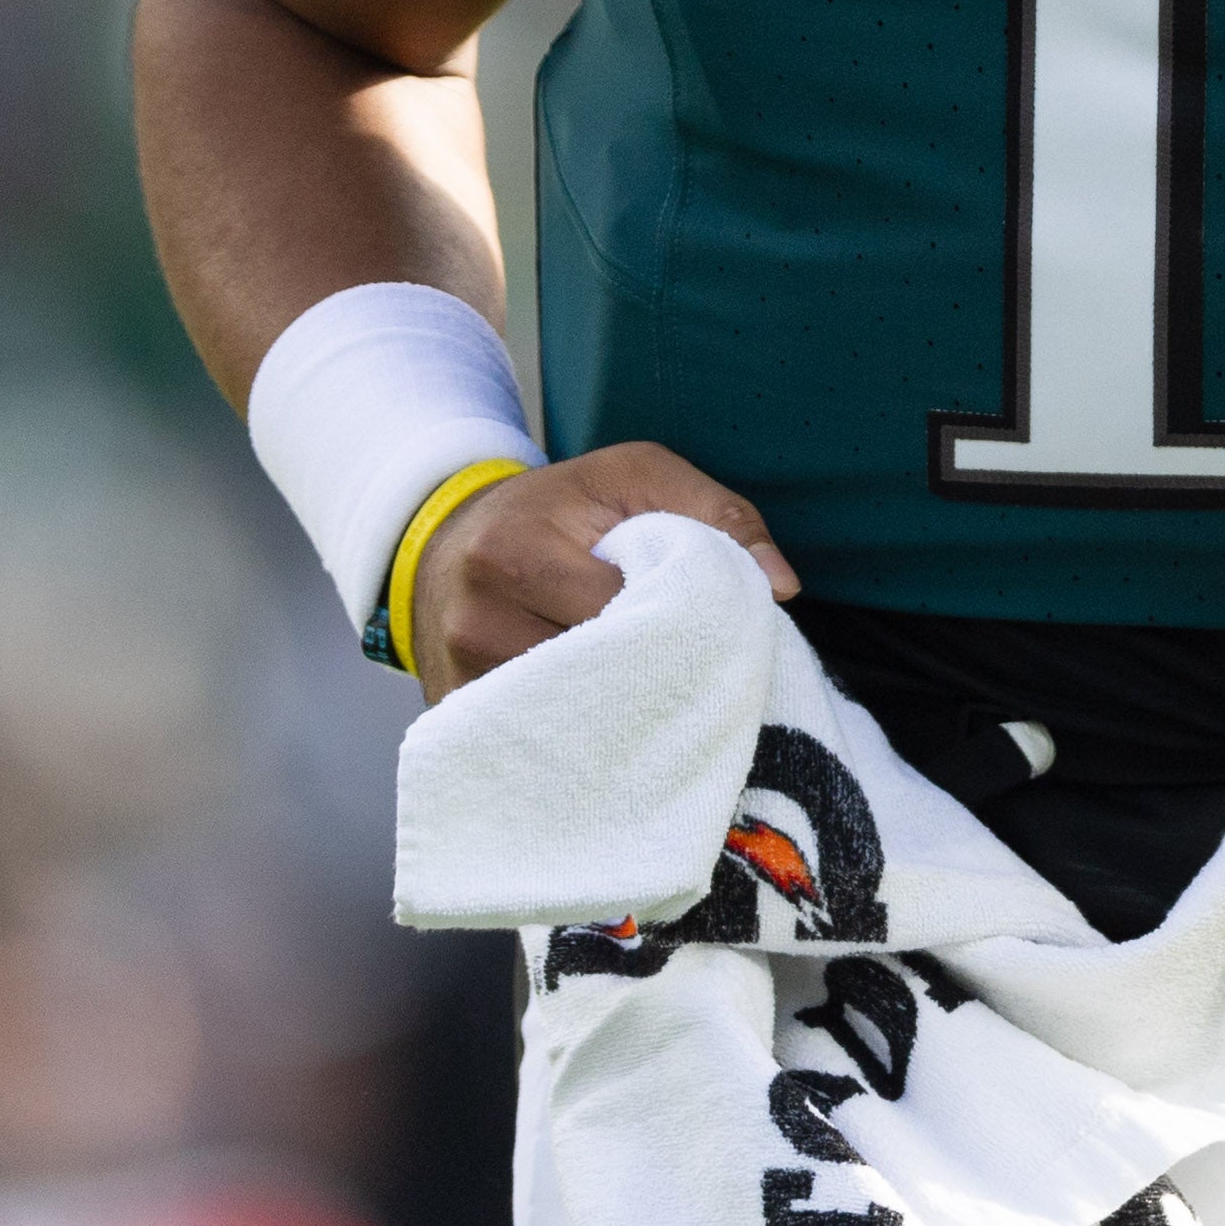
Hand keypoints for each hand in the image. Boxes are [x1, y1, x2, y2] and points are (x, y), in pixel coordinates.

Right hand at [410, 442, 796, 702]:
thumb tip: (782, 586)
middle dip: (659, 679)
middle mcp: (477, 621)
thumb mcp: (632, 477)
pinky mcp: (457, 720)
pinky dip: (583, 740)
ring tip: (661, 703)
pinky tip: (615, 729)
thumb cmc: (556, 507)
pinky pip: (536, 748)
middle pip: (600, 677)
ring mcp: (463, 679)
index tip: (717, 635)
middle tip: (703, 682)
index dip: (682, 627)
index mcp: (516, 551)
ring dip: (624, 717)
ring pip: (573, 721)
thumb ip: (715, 511)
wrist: (442, 541)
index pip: (624, 611)